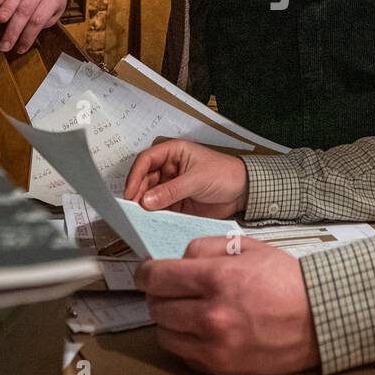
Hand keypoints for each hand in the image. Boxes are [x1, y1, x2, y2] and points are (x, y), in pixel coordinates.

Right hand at [0, 0, 67, 52]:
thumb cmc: (53, 3)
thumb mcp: (54, 16)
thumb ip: (41, 24)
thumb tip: (23, 38)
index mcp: (51, 0)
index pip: (37, 20)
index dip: (28, 36)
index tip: (21, 48)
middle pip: (24, 11)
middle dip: (13, 30)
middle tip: (5, 45)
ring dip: (5, 10)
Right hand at [124, 139, 248, 218]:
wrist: (244, 192)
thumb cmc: (226, 174)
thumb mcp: (197, 179)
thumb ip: (171, 191)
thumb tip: (147, 200)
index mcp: (174, 153)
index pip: (147, 160)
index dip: (135, 175)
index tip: (130, 192)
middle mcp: (170, 169)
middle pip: (145, 179)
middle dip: (137, 193)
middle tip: (133, 208)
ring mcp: (172, 186)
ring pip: (150, 195)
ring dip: (144, 206)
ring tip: (139, 217)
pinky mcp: (177, 203)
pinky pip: (161, 208)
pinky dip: (154, 215)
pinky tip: (151, 222)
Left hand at [136, 236, 319, 374]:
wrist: (319, 319)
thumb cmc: (288, 282)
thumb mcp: (249, 248)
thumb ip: (206, 247)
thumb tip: (178, 259)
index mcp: (218, 279)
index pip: (158, 277)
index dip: (145, 273)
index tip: (145, 273)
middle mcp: (212, 315)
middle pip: (156, 306)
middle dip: (159, 295)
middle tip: (170, 290)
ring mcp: (214, 345)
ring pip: (164, 333)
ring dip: (168, 319)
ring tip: (185, 310)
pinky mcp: (220, 366)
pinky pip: (182, 353)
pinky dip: (184, 340)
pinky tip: (199, 328)